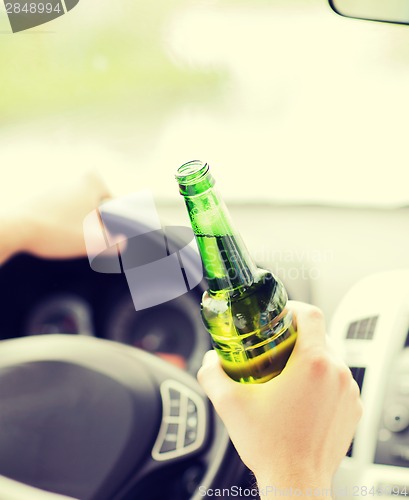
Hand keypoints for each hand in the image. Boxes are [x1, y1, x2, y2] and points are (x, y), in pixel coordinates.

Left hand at [0, 171, 109, 263]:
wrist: (15, 229)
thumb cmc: (57, 231)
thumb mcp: (93, 242)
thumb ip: (114, 244)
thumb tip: (123, 243)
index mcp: (91, 183)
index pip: (114, 200)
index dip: (115, 217)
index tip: (113, 230)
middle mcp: (73, 180)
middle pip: (95, 204)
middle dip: (96, 221)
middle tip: (93, 237)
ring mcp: (55, 188)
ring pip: (77, 208)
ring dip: (78, 223)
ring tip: (72, 239)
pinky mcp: (40, 198)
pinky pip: (60, 212)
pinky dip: (61, 223)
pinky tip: (57, 236)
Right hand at [197, 301, 362, 494]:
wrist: (296, 483)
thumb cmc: (270, 447)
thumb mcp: (229, 405)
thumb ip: (212, 375)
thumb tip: (208, 360)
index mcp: (313, 364)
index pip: (311, 314)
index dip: (292, 308)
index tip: (280, 315)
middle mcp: (337, 373)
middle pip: (320, 334)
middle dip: (297, 335)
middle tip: (275, 344)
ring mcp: (349, 392)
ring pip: (331, 357)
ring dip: (310, 357)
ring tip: (287, 371)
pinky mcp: (353, 408)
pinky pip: (339, 380)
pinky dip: (323, 379)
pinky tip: (302, 394)